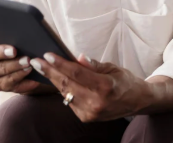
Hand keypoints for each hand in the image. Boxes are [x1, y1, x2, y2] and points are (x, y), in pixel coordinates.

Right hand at [0, 21, 38, 94]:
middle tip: (27, 59)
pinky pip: (16, 88)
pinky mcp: (5, 89)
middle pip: (1, 68)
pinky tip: (34, 80)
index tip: (13, 50)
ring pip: (9, 78)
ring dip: (21, 72)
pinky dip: (26, 84)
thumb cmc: (4, 46)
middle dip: (15, 63)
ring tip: (31, 66)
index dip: (1, 52)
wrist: (12, 62)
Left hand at [29, 52, 149, 121]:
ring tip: (42, 67)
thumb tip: (78, 57)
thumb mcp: (113, 68)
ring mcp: (90, 113)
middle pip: (67, 84)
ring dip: (53, 80)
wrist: (137, 102)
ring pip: (65, 93)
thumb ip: (93, 65)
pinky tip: (55, 79)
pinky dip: (63, 89)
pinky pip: (69, 101)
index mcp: (105, 87)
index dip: (60, 64)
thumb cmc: (125, 81)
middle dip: (49, 72)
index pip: (76, 73)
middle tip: (36, 61)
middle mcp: (96, 102)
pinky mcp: (86, 118)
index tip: (47, 55)